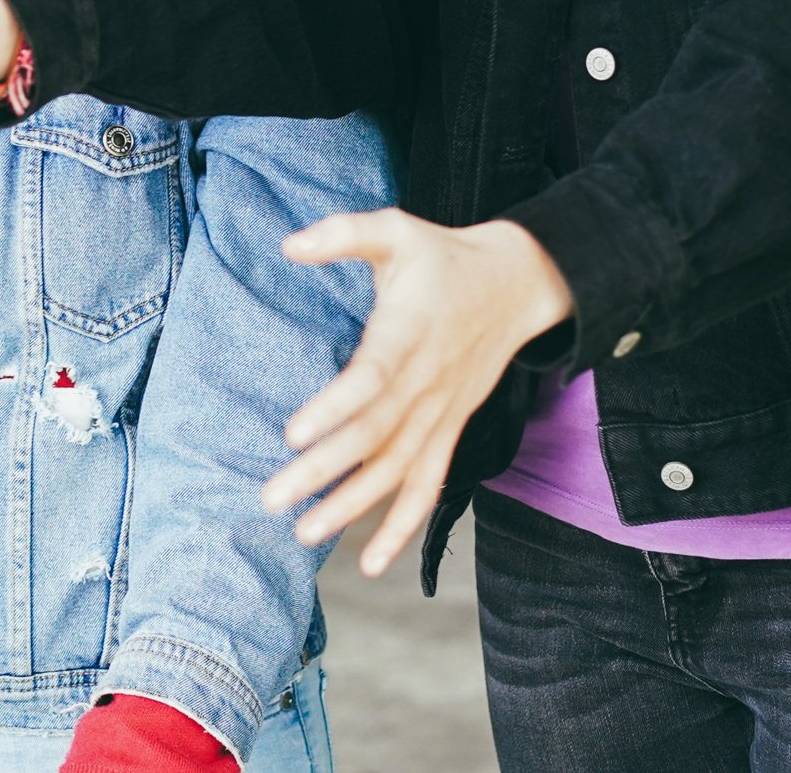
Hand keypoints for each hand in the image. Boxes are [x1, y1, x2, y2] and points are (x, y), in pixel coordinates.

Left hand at [258, 210, 572, 575]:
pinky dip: (403, 524)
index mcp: (409, 334)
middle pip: (374, 437)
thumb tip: (289, 244)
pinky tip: (371, 561)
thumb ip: (344, 233)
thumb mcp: (397, 230)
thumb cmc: (444, 257)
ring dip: (354, 507)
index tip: (292, 434)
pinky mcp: (450, 429)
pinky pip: (428, 484)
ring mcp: (442, 413)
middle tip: (272, 500)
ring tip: (306, 534)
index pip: (371, 379)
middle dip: (324, 473)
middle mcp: (427, 383)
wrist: (518, 284)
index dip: (334, 408)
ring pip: (397, 471)